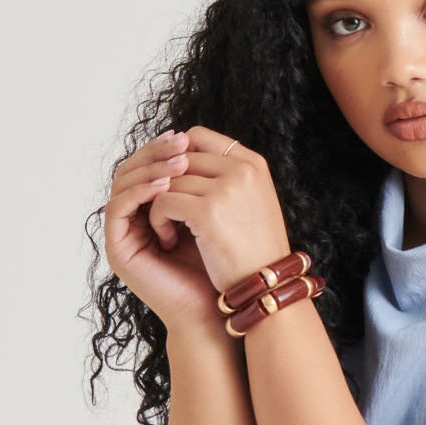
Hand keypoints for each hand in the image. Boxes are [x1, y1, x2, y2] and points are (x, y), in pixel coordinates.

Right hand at [101, 131, 229, 333]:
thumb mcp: (213, 213)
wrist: (214, 308)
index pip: (147, 166)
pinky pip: (119, 208)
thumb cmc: (219, 266)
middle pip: (131, 170)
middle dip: (155, 153)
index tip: (187, 137)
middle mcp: (133, 219)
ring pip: (123, 184)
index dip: (162, 149)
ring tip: (178, 163)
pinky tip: (165, 187)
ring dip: (149, 169)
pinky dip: (139, 192)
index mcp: (151, 209)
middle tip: (179, 142)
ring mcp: (123, 233)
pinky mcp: (118, 248)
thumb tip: (201, 138)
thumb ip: (200, 183)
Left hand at [149, 126, 294, 299]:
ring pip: (168, 180)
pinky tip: (167, 239)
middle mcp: (242, 170)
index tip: (170, 182)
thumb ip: (228, 178)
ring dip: (159, 205)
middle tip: (164, 211)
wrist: (267, 288)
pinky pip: (163, 202)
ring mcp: (225, 189)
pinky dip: (158, 220)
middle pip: (179, 158)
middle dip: (164, 183)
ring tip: (167, 230)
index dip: (176, 156)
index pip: (198, 136)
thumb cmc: (257, 253)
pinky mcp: (207, 212)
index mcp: (253, 164)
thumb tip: (187, 157)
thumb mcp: (253, 204)